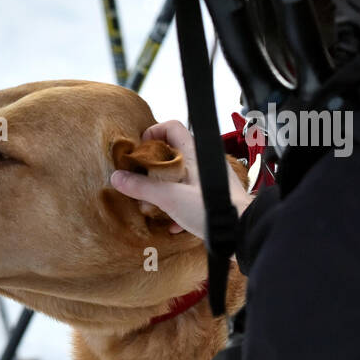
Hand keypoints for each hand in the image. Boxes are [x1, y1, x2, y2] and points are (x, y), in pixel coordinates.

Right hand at [110, 121, 250, 238]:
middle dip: (152, 165)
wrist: (240, 231)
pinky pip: (187, 195)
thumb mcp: (170, 198)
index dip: (153, 133)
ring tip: (151, 201)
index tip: (140, 150)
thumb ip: (143, 187)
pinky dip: (175, 205)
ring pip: (179, 176)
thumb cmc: (213, 209)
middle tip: (140, 177)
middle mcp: (202, 163)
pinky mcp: (210, 198)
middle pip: (172, 153)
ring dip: (163, 186)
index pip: (172, 127)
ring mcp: (207, 181)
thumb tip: (118, 178)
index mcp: (194, 154)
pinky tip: (170, 222)